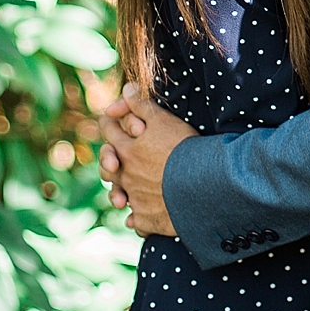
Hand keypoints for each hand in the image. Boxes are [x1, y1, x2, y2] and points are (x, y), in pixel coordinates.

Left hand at [98, 83, 191, 236]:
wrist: (201, 186)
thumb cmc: (183, 149)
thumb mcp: (163, 120)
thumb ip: (141, 104)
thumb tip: (125, 88)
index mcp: (126, 150)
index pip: (109, 131)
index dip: (109, 121)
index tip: (108, 117)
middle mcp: (126, 176)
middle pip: (108, 169)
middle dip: (110, 162)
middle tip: (114, 161)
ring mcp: (135, 200)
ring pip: (120, 197)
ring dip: (120, 195)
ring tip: (123, 197)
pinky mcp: (148, 220)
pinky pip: (137, 222)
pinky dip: (138, 219)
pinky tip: (140, 218)